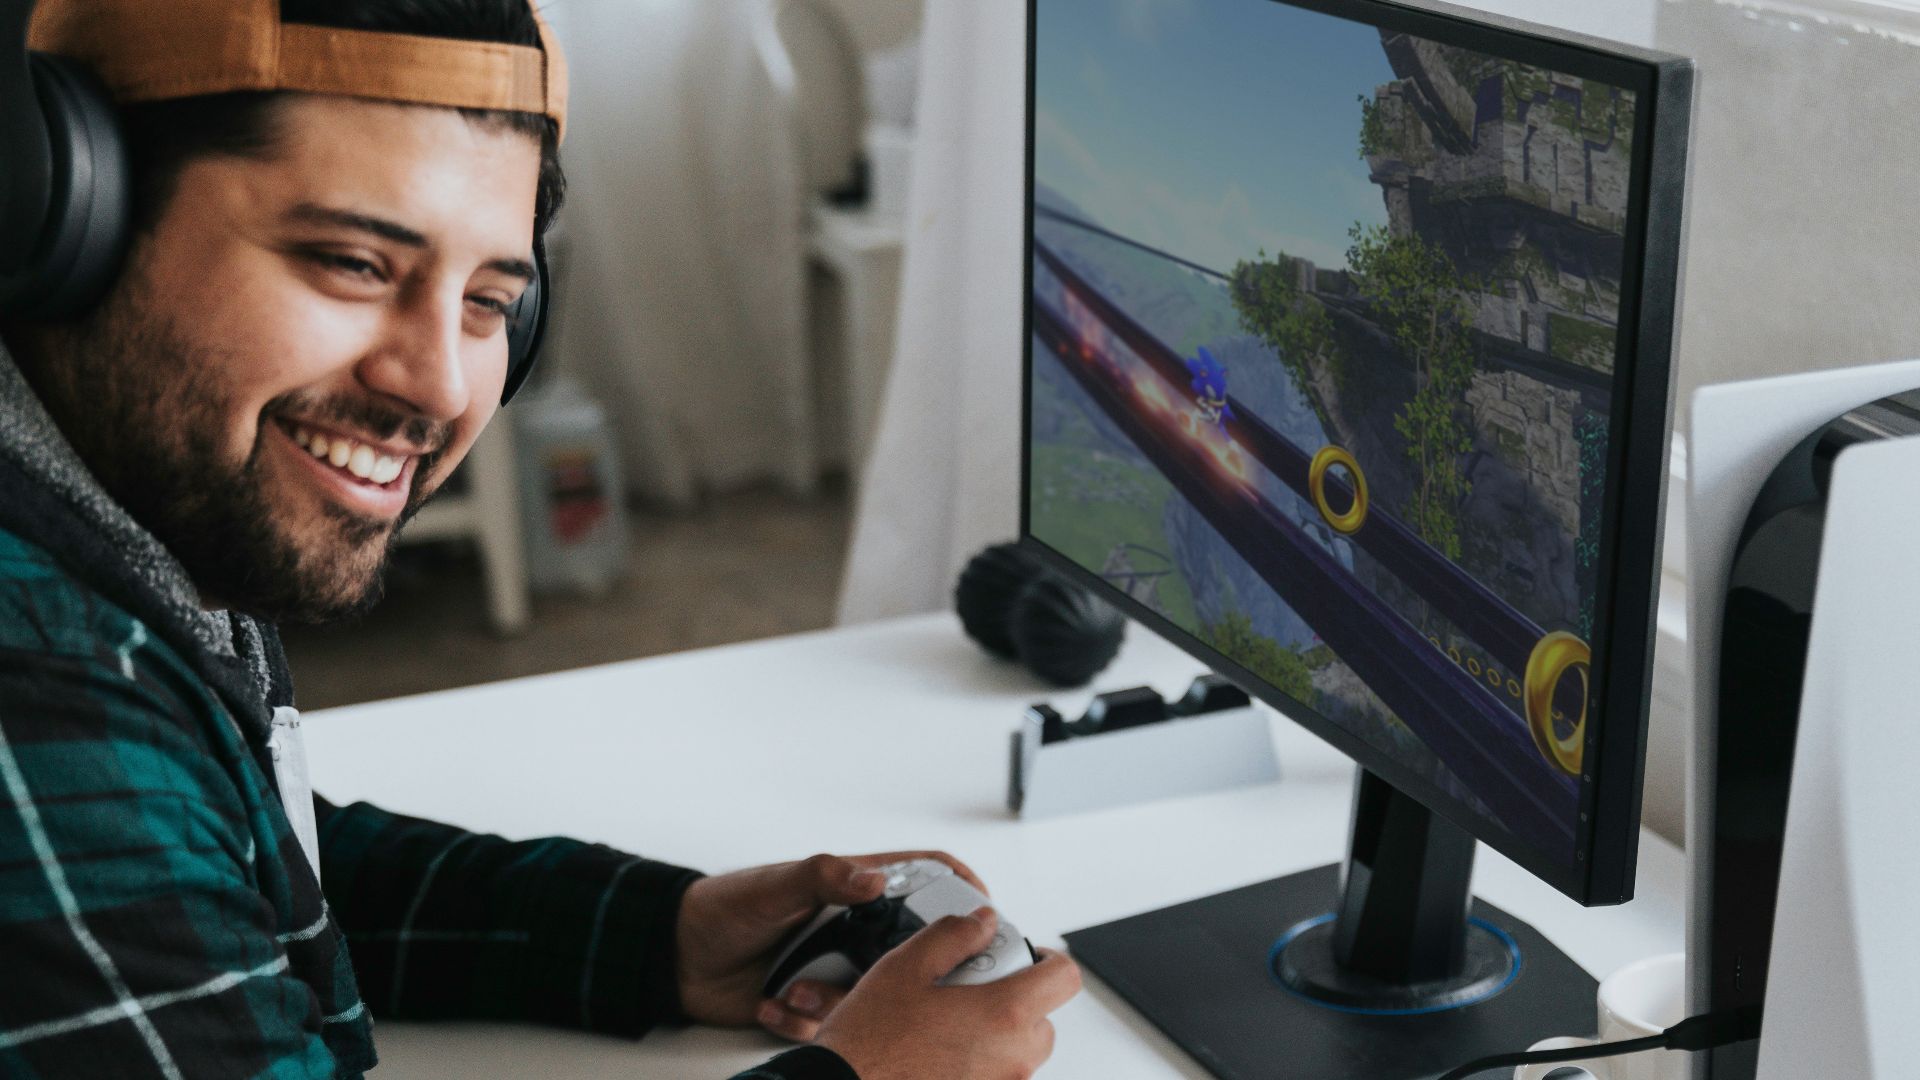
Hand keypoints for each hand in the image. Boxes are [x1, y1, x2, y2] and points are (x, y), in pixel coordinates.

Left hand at [674, 851, 986, 1039]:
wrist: (677, 958)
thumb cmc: (725, 906)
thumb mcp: (776, 886)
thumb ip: (824, 877)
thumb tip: (875, 879)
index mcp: (855, 889)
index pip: (927, 878)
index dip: (963, 891)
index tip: (985, 914)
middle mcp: (855, 930)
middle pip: (912, 952)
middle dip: (908, 975)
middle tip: (896, 987)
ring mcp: (837, 969)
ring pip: (873, 998)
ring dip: (835, 1001)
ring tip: (794, 989)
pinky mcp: (815, 1004)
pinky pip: (833, 1025)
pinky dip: (802, 1019)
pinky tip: (771, 1002)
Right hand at [815, 908, 1081, 1079]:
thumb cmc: (870, 1040)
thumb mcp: (907, 966)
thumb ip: (954, 936)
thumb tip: (983, 922)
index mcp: (1005, 1014)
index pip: (1065, 979)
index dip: (1049, 960)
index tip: (1024, 956)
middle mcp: (1013, 1058)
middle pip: (1042, 1019)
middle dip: (1015, 999)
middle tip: (970, 990)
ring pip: (1018, 1052)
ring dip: (995, 1033)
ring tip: (946, 1022)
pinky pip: (994, 1075)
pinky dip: (977, 1061)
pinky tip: (937, 1052)